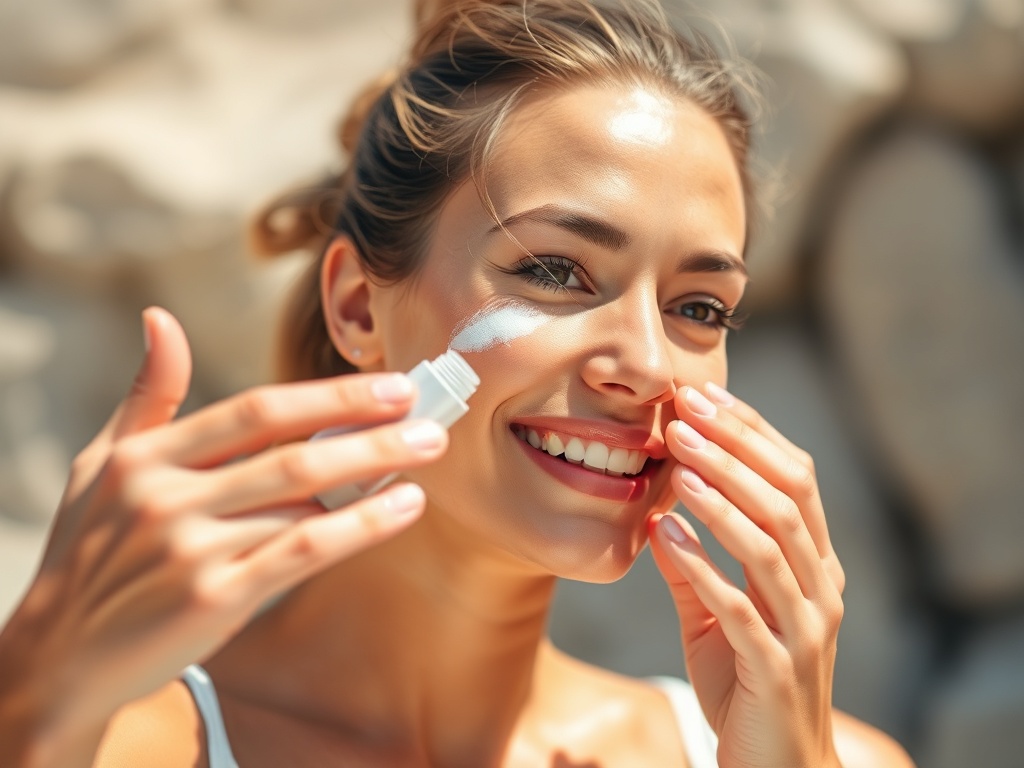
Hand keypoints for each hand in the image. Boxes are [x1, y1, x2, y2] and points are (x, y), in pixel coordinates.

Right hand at [0, 307, 446, 763]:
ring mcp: (188, 549)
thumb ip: (147, 394)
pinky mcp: (211, 598)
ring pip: (302, 501)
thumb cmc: (92, 550)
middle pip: (291, 452)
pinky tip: (402, 509)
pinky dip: (359, 527)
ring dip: (373, 477)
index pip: (255, 411)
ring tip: (424, 460)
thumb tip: (161, 318)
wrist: (60, 654)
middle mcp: (166, 496)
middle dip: (369, 431)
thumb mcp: (103, 464)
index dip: (330, 396)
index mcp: (147, 456)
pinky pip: (302, 553)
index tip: (390, 386)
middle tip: (430, 419)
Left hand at [649, 384, 845, 767]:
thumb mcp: (717, 613)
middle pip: (786, 498)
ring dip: (720, 494)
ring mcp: (805, 628)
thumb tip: (658, 510)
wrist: (776, 766)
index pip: (794, 477)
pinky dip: (702, 564)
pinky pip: (741, 607)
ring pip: (770, 543)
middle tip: (684, 411)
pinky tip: (665, 531)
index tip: (704, 395)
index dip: (751, 432)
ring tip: (675, 459)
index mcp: (814, 564)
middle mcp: (821, 588)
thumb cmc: (746, 680)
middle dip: (734, 448)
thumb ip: (694, 565)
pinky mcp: (777, 668)